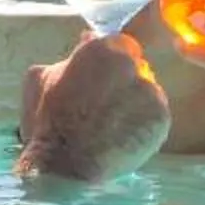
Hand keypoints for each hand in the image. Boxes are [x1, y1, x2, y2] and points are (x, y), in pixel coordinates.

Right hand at [17, 33, 170, 183]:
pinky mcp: (161, 119)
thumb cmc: (48, 123)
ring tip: (112, 130)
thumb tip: (88, 36)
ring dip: (135, 108)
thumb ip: (68, 57)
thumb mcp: (42, 80)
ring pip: (147, 94)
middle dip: (125, 86)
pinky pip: (156, 118)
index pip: (122, 47)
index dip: (113, 67)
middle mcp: (130, 65)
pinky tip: (123, 141)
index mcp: (102, 49)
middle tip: (106, 111)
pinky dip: (144, 129)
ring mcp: (149, 92)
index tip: (103, 85)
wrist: (64, 168)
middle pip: (138, 69)